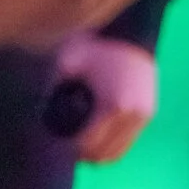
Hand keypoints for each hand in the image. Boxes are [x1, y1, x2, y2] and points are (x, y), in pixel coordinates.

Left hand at [52, 32, 158, 164]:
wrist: (131, 33)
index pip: (88, 144)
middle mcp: (131, 116)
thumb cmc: (97, 46)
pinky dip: (112, 143)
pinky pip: (128, 142)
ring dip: (100, 153)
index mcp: (112, 106)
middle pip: (104, 155)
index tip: (58, 143)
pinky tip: (100, 135)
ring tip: (83, 144)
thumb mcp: (68, 64)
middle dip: (84, 154)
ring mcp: (143, 117)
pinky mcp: (148, 114)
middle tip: (68, 146)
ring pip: (118, 153)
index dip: (70, 149)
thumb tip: (40, 113)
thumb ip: (52, 89)